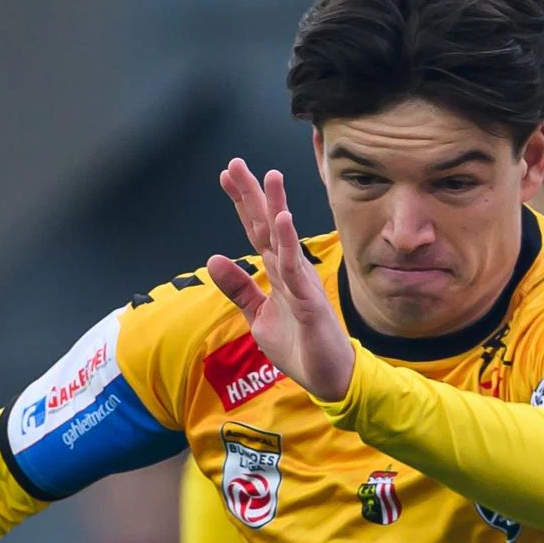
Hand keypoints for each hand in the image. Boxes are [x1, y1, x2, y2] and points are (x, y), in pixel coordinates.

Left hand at [202, 161, 357, 407]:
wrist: (329, 379)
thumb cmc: (300, 345)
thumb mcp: (259, 316)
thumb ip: (240, 288)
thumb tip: (214, 259)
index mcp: (279, 273)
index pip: (256, 231)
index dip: (241, 204)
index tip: (226, 175)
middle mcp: (292, 271)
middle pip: (268, 226)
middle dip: (252, 195)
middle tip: (235, 163)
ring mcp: (302, 285)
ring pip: (285, 241)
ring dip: (277, 208)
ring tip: (270, 177)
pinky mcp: (310, 303)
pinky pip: (296, 271)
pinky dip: (289, 245)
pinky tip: (283, 222)